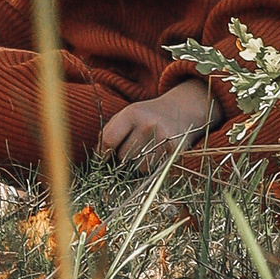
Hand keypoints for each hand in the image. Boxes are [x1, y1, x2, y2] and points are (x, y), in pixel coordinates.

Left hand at [97, 81, 213, 162]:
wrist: (182, 109)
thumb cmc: (147, 116)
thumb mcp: (127, 115)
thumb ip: (109, 133)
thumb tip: (97, 159)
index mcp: (131, 113)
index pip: (108, 141)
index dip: (103, 155)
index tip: (104, 160)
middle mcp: (147, 124)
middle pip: (123, 157)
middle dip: (122, 160)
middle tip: (131, 152)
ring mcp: (163, 137)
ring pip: (138, 168)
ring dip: (138, 166)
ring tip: (145, 152)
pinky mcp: (175, 150)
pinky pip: (154, 170)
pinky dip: (152, 167)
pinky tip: (156, 155)